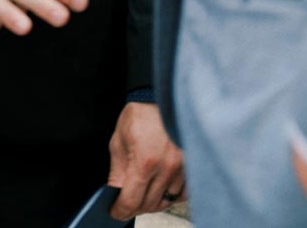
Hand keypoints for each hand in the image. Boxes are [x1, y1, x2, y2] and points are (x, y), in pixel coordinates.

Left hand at [107, 102, 184, 220]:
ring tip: (144, 193)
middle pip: (149, 205)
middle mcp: (167, 167)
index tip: (115, 212)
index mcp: (145, 161)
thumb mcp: (119, 139)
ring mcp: (182, 167)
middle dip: (134, 207)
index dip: (120, 211)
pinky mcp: (192, 164)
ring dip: (153, 202)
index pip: (131, 201)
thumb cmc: (140, 113)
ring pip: (166, 201)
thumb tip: (114, 194)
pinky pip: (183, 193)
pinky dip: (171, 195)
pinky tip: (162, 188)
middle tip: (126, 203)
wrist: (163, 95)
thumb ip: (117, 171)